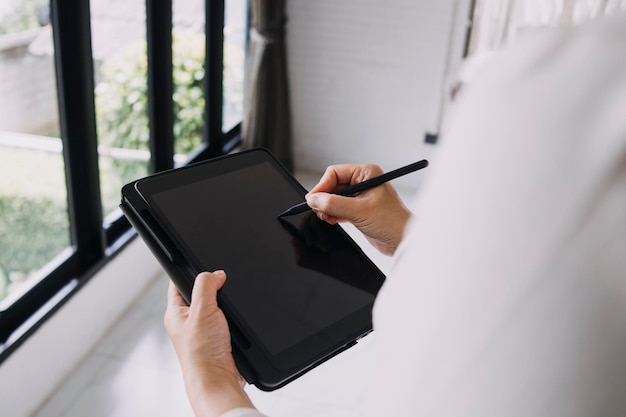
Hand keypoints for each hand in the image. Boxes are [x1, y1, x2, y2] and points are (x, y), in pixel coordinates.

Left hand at [164, 271, 254, 416]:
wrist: (218, 379)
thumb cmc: (201, 352)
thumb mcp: (201, 310)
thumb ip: (206, 286)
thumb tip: (216, 274)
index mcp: (175, 313)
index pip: (177, 284)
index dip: (190, 272)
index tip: (202, 263)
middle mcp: (188, 321)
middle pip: (201, 293)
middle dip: (214, 288)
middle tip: (221, 287)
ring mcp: (204, 330)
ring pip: (217, 306)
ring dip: (226, 306)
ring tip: (227, 311)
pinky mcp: (220, 338)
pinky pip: (228, 319)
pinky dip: (234, 318)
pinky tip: (234, 322)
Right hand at [305, 164, 411, 255]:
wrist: (403, 240)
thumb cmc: (392, 221)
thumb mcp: (359, 211)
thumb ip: (334, 204)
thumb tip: (314, 199)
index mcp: (367, 173)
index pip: (335, 173)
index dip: (322, 185)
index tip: (313, 199)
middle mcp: (363, 182)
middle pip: (333, 185)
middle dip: (324, 198)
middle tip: (317, 210)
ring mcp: (361, 196)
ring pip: (335, 197)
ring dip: (327, 207)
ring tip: (325, 217)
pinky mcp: (359, 210)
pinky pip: (339, 208)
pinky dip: (333, 214)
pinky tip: (331, 220)